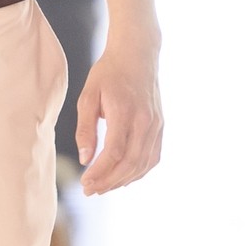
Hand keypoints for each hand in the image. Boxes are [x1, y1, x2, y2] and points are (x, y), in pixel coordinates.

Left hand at [76, 34, 162, 195]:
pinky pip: (152, 157)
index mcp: (126, 112)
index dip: (100, 172)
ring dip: (123, 180)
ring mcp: (156, 125)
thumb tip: (85, 159)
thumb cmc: (108, 73)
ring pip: (143, 164)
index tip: (84, 182)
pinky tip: (123, 177)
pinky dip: (138, 171)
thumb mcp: (88, 96)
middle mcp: (145, 121)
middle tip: (90, 190)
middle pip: (130, 162)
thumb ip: (86, 129)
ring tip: (103, 187)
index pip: (115, 152)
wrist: (137, 54)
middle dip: (109, 181)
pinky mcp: (160, 127)